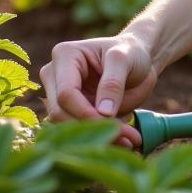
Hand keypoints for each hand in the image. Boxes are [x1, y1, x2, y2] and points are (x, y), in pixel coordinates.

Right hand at [39, 34, 158, 149]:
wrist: (138, 58)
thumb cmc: (131, 52)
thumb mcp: (125, 59)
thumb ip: (113, 83)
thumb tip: (103, 113)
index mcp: (65, 55)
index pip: (66, 93)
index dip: (86, 113)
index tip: (114, 124)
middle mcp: (54, 75)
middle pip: (60, 113)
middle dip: (92, 128)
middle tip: (128, 138)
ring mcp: (57, 95)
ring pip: (66, 126)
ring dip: (96, 138)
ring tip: (129, 139)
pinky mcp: (67, 112)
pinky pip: (75, 132)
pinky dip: (97, 139)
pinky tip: (121, 140)